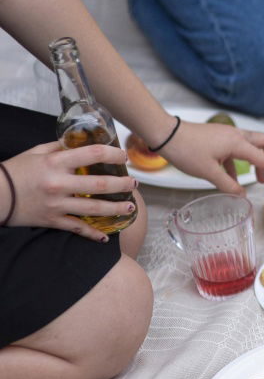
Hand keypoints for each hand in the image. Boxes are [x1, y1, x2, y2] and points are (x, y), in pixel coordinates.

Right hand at [2, 142, 137, 241]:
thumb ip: (59, 147)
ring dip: (116, 208)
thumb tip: (79, 142)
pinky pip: (76, 228)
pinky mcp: (51, 220)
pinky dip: (91, 234)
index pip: (91, 154)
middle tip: (134, 184)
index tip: (123, 157)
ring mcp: (56, 204)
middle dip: (121, 184)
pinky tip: (105, 237)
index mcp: (55, 162)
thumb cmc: (14, 171)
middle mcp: (58, 183)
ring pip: (94, 208)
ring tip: (130, 207)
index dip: (112, 154)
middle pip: (99, 184)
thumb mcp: (35, 153)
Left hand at [160, 122, 263, 193]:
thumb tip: (242, 195)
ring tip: (259, 179)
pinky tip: (233, 178)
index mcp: (238, 143)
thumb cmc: (186, 151)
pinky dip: (241, 162)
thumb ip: (228, 185)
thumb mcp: (208, 172)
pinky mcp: (220, 136)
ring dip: (259, 161)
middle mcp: (237, 135)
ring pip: (253, 145)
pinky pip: (238, 149)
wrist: (165, 134)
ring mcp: (228, 134)